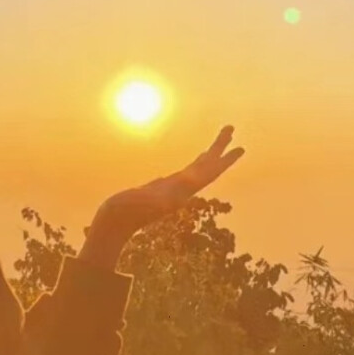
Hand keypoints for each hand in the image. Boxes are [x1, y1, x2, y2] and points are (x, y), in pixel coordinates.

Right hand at [79, 126, 244, 268]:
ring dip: (209, 155)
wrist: (113, 226)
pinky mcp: (161, 189)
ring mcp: (171, 190)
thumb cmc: (123, 214)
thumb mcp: (139, 205)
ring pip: (196, 170)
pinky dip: (193, 165)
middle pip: (207, 168)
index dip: (224, 161)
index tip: (240, 147)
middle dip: (220, 149)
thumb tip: (172, 201)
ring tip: (219, 143)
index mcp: (180, 192)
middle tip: (230, 127)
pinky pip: (184, 174)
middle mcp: (180, 191)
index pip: (208, 173)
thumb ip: (156, 202)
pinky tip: (196, 163)